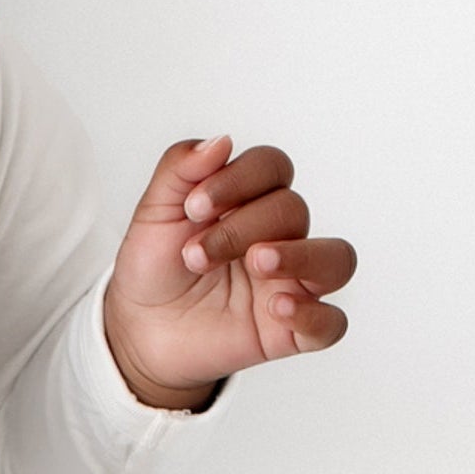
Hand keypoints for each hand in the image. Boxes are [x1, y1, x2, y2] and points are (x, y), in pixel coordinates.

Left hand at [102, 136, 357, 407]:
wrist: (138, 330)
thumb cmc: (155, 267)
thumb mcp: (155, 213)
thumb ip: (181, 170)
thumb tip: (220, 141)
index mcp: (251, 201)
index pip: (273, 167)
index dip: (239, 179)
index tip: (193, 208)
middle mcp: (280, 237)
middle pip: (294, 211)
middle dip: (242, 227)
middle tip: (197, 254)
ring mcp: (291, 283)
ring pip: (336, 258)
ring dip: (300, 255)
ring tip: (256, 263)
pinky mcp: (291, 332)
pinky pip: (331, 323)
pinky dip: (314, 315)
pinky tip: (277, 308)